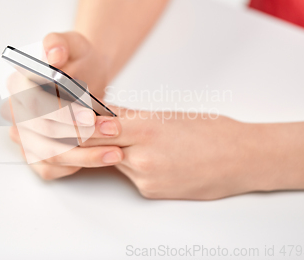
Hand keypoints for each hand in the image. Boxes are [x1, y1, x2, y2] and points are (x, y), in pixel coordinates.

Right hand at [5, 32, 119, 178]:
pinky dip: (75, 166)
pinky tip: (99, 157)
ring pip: (49, 155)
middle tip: (113, 130)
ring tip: (116, 151)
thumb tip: (53, 54)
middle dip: (81, 135)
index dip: (61, 114)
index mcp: (18, 84)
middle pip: (43, 133)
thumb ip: (60, 43)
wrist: (85, 74)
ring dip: (84, 156)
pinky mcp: (34, 152)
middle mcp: (16, 112)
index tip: (89, 117)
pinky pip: (50, 169)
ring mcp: (23, 135)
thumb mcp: (73, 43)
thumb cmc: (76, 59)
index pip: (33, 105)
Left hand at [81, 107, 262, 199]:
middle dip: (86, 137)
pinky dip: (130, 164)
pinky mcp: (151, 192)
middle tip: (71, 127)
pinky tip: (150, 155)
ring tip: (130, 138)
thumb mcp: (168, 116)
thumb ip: (130, 116)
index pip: (96, 127)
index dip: (76, 123)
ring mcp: (146, 178)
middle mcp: (142, 157)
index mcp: (146, 130)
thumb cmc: (210, 131)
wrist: (241, 160)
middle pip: (98, 146)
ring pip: (114, 161)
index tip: (62, 116)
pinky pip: (130, 175)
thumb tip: (102, 111)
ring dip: (113, 150)